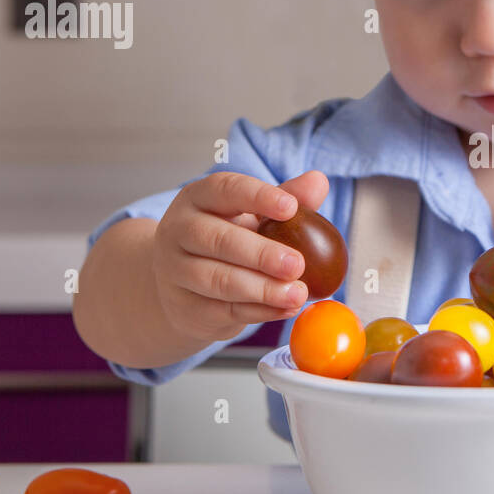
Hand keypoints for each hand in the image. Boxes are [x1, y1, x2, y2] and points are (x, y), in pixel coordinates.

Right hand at [151, 170, 329, 341]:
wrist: (185, 286)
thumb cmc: (228, 240)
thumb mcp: (255, 215)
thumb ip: (288, 198)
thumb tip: (318, 181)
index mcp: (199, 198)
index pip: (225, 189)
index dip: (258, 197)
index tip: (291, 208)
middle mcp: (180, 230)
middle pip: (218, 239)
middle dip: (261, 254)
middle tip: (297, 264)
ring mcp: (175, 271)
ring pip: (218, 279)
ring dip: (262, 289)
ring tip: (297, 293)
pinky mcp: (184, 307)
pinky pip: (222, 310)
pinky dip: (258, 312)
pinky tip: (285, 309)